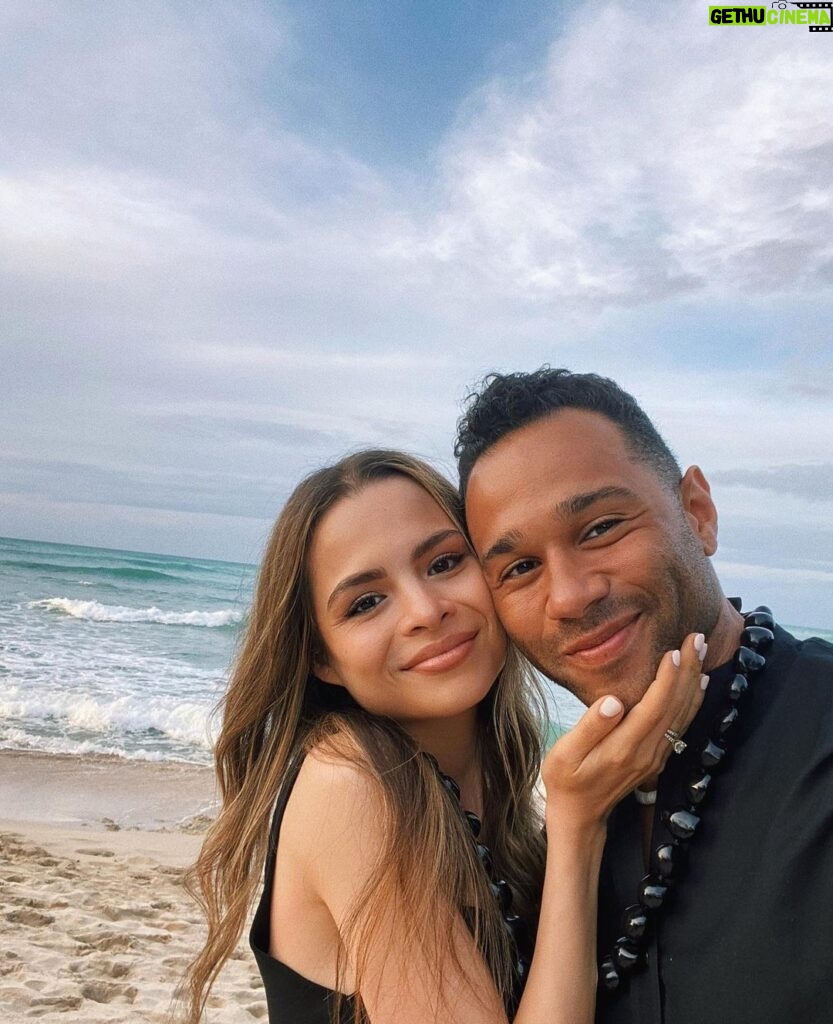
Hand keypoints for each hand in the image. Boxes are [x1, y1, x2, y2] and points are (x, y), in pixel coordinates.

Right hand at [541, 632, 707, 830]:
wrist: (580, 816)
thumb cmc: (565, 781)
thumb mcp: (564, 755)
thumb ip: (589, 728)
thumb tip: (612, 701)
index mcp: (624, 748)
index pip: (653, 708)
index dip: (667, 679)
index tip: (674, 651)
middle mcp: (647, 753)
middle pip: (675, 707)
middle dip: (688, 671)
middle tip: (699, 639)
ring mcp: (655, 757)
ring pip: (683, 715)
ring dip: (694, 682)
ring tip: (702, 652)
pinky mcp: (657, 758)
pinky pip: (681, 725)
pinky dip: (692, 702)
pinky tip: (697, 685)